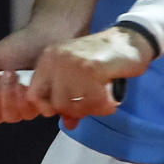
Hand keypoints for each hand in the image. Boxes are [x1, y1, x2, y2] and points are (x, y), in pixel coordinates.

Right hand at [0, 22, 75, 130]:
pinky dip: (26, 97)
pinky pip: (30, 112)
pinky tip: (28, 81)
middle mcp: (4, 104)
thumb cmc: (19, 46)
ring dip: (10, 94)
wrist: (47, 37)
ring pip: (11, 117)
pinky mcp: (42, 106)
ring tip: (12, 74)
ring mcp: (23, 107)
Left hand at [24, 26, 151, 130]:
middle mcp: (57, 59)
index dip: (50, 107)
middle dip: (75, 110)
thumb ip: (69, 99)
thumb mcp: (79, 77)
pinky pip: (92, 101)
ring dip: (91, 109)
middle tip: (92, 103)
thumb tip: (68, 124)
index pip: (34, 95)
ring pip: (73, 105)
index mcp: (48, 59)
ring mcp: (73, 62)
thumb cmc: (103, 60)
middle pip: (56, 104)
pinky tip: (111, 98)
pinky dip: (104, 106)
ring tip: (103, 100)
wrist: (129, 39)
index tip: (67, 108)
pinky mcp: (92, 67)